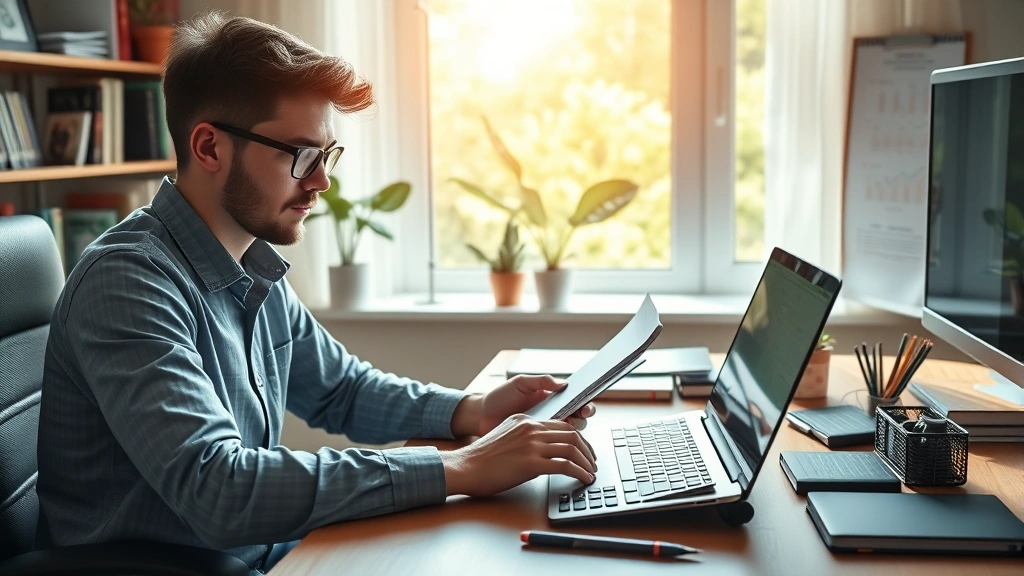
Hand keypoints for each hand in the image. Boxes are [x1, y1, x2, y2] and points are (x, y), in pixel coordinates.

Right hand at [440, 414, 597, 496]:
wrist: (465, 467)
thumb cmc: (481, 458)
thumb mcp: (504, 436)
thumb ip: (522, 437)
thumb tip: (538, 448)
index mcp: (525, 420)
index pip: (561, 424)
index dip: (578, 438)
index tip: (584, 449)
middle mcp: (531, 428)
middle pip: (572, 433)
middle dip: (587, 449)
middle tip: (592, 462)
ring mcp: (532, 444)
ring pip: (572, 448)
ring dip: (586, 462)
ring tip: (591, 473)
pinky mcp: (532, 463)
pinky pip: (565, 465)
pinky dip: (579, 472)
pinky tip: (583, 479)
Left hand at [472, 374, 596, 435]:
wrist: (481, 416)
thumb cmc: (500, 398)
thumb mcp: (520, 383)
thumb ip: (541, 381)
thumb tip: (563, 383)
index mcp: (551, 399)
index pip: (575, 401)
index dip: (584, 404)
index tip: (586, 406)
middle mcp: (552, 415)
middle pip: (577, 418)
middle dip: (583, 418)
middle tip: (582, 416)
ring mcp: (545, 431)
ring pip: (569, 435)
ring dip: (575, 435)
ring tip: (573, 431)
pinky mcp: (538, 446)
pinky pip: (555, 447)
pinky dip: (562, 448)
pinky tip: (561, 445)